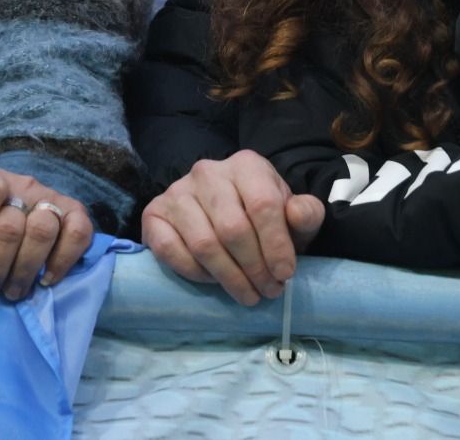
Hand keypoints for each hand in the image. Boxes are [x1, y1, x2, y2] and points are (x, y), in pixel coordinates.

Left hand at [0, 169, 91, 299]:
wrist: (13, 213)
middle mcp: (27, 187)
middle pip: (11, 226)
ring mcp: (55, 200)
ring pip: (44, 232)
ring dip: (25, 270)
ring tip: (14, 291)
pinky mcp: (78, 215)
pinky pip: (79, 234)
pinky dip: (63, 261)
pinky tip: (47, 279)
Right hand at [139, 150, 324, 305]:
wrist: (228, 211)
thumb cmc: (265, 216)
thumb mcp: (294, 214)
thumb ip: (306, 213)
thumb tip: (297, 213)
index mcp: (247, 165)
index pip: (263, 205)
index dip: (276, 245)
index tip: (285, 274)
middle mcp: (208, 172)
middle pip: (232, 228)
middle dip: (254, 267)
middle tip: (268, 291)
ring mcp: (176, 191)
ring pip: (203, 243)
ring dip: (228, 276)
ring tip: (248, 294)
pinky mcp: (153, 213)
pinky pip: (171, 250)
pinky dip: (195, 273)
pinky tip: (215, 282)